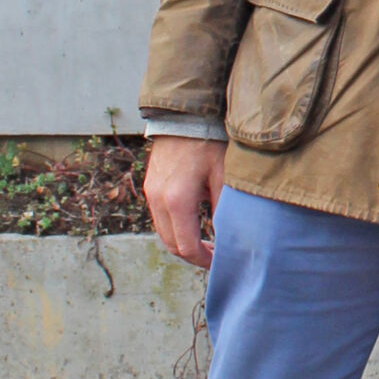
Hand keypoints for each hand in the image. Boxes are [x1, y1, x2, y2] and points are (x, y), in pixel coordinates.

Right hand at [143, 136, 227, 270]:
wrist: (184, 116)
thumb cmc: (209, 143)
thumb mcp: (224, 176)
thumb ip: (224, 209)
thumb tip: (229, 237)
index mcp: (177, 201)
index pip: (186, 247)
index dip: (204, 260)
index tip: (220, 262)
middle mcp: (158, 200)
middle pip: (171, 245)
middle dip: (192, 255)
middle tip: (214, 256)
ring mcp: (151, 193)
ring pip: (163, 233)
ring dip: (182, 242)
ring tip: (206, 241)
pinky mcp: (150, 186)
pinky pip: (159, 217)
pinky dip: (175, 227)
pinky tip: (194, 222)